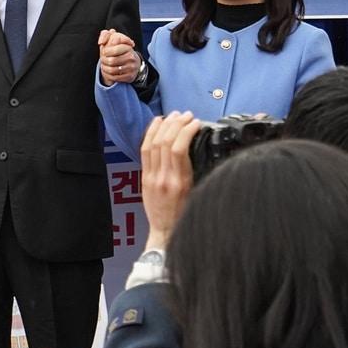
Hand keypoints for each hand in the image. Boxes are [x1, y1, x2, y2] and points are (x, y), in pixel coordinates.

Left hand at [99, 29, 139, 85]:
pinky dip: (108, 76)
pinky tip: (107, 72)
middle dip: (103, 61)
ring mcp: (131, 68)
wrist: (133, 63)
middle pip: (111, 61)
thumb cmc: (120, 50)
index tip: (103, 52)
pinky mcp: (130, 77)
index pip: (113, 50)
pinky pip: (115, 78)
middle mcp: (131, 57)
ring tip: (103, 66)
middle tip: (102, 60)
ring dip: (104, 69)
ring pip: (112, 70)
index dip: (105, 52)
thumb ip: (106, 35)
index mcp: (128, 48)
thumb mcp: (115, 39)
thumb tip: (101, 41)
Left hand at [139, 113, 199, 249]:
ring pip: (153, 144)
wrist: (166, 233)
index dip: (186, 131)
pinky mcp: (144, 178)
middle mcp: (164, 178)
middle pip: (165, 142)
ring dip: (164, 125)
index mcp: (180, 182)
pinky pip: (144, 151)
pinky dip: (150, 134)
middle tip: (187, 115)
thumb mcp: (198, 195)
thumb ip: (197, 173)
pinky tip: (157, 124)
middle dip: (176, 124)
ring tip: (174, 115)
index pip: (179, 149)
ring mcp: (152, 177)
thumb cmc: (186, 217)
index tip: (196, 122)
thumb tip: (203, 150)